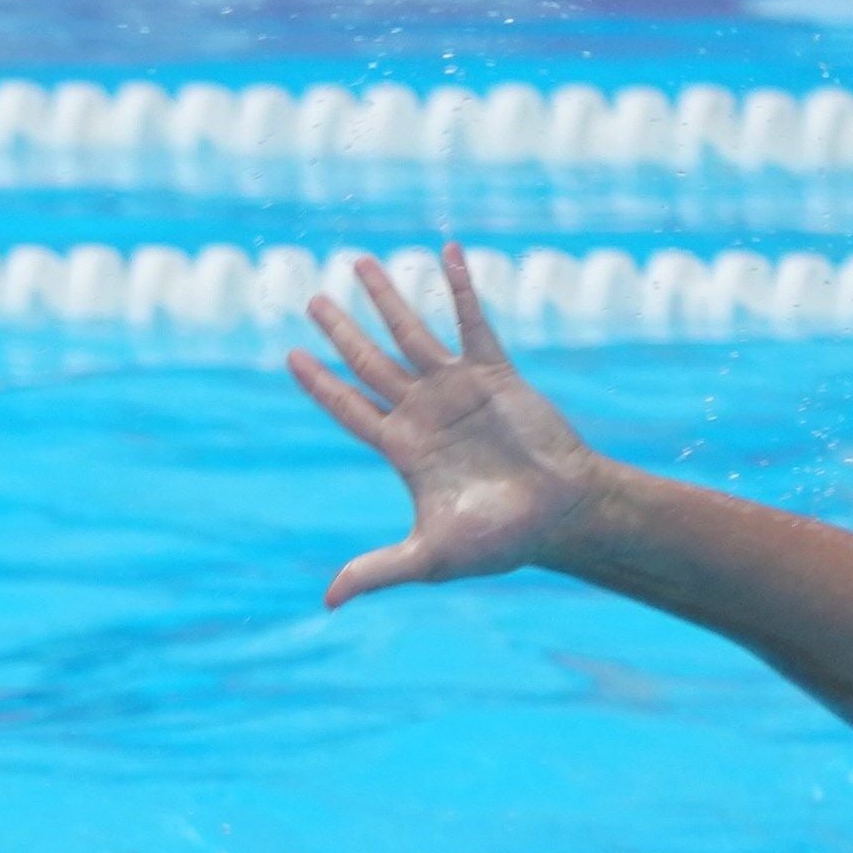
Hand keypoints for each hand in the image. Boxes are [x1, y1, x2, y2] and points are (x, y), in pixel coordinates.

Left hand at [290, 242, 610, 608]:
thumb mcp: (430, 556)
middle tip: (311, 298)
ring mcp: (457, 390)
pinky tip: (445, 250)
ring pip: (411, 333)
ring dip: (386, 299)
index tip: (290, 355)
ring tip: (359, 262)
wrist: (563, 514)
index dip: (319, 384)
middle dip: (339, 330)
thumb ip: (378, 570)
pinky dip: (460, 287)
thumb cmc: (500, 540)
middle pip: (368, 362)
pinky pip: (472, 321)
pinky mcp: (495, 374)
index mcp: (403, 449)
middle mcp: (424, 413)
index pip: (348, 408)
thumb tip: (327, 602)